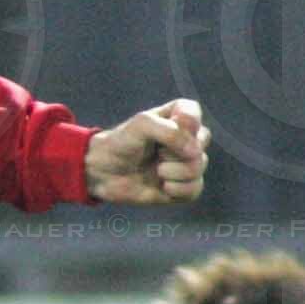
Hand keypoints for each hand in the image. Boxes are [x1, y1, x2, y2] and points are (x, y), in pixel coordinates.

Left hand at [85, 98, 207, 205]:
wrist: (103, 173)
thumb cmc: (121, 142)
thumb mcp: (141, 125)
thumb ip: (171, 132)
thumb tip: (195, 152)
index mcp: (177, 116)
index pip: (194, 114)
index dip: (183, 125)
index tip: (165, 130)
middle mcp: (186, 138)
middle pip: (201, 143)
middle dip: (176, 151)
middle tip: (157, 153)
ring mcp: (185, 163)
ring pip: (199, 167)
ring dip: (175, 172)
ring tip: (157, 171)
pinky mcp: (182, 186)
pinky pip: (195, 189)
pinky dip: (178, 190)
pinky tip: (163, 186)